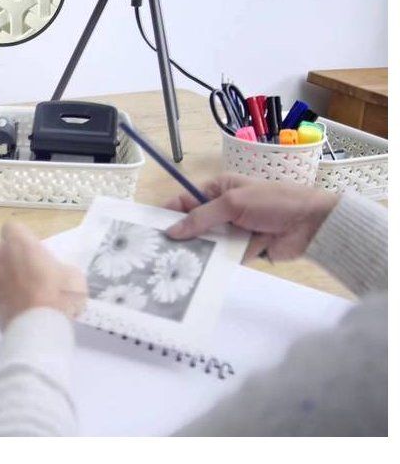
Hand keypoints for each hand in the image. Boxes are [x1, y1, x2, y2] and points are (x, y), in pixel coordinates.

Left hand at [0, 222, 86, 329]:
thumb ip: (59, 267)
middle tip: (19, 263)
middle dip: (1, 251)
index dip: (21, 237)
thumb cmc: (59, 296)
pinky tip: (13, 300)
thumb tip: (56, 273)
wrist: (38, 329)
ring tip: (16, 284)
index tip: (31, 248)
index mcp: (21, 244)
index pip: (12, 227)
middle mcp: (0, 256)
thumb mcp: (73, 277)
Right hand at [164, 174, 339, 261]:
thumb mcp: (233, 203)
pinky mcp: (243, 250)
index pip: (186, 199)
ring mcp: (233, 230)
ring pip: (206, 242)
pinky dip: (212, 264)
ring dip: (194, 252)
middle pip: (194, 224)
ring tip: (170, 266)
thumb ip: (201, 218)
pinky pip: (222, 257)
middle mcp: (224, 209)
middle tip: (155, 252)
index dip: (168, 213)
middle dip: (179, 236)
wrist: (313, 224)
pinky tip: (194, 274)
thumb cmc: (273, 202)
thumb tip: (171, 231)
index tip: (150, 228)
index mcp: (220, 189)